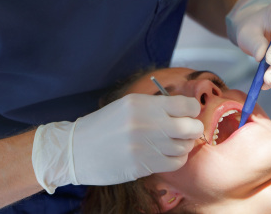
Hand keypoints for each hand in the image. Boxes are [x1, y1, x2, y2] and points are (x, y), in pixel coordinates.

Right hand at [32, 94, 202, 193]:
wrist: (76, 150)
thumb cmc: (105, 126)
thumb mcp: (129, 105)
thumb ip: (157, 106)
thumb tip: (188, 109)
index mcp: (143, 104)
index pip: (186, 105)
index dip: (192, 110)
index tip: (188, 113)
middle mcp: (147, 123)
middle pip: (191, 127)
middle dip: (193, 129)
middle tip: (187, 130)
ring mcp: (146, 146)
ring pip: (185, 147)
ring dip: (184, 145)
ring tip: (173, 143)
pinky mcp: (143, 165)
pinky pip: (175, 163)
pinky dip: (176, 159)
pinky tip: (166, 155)